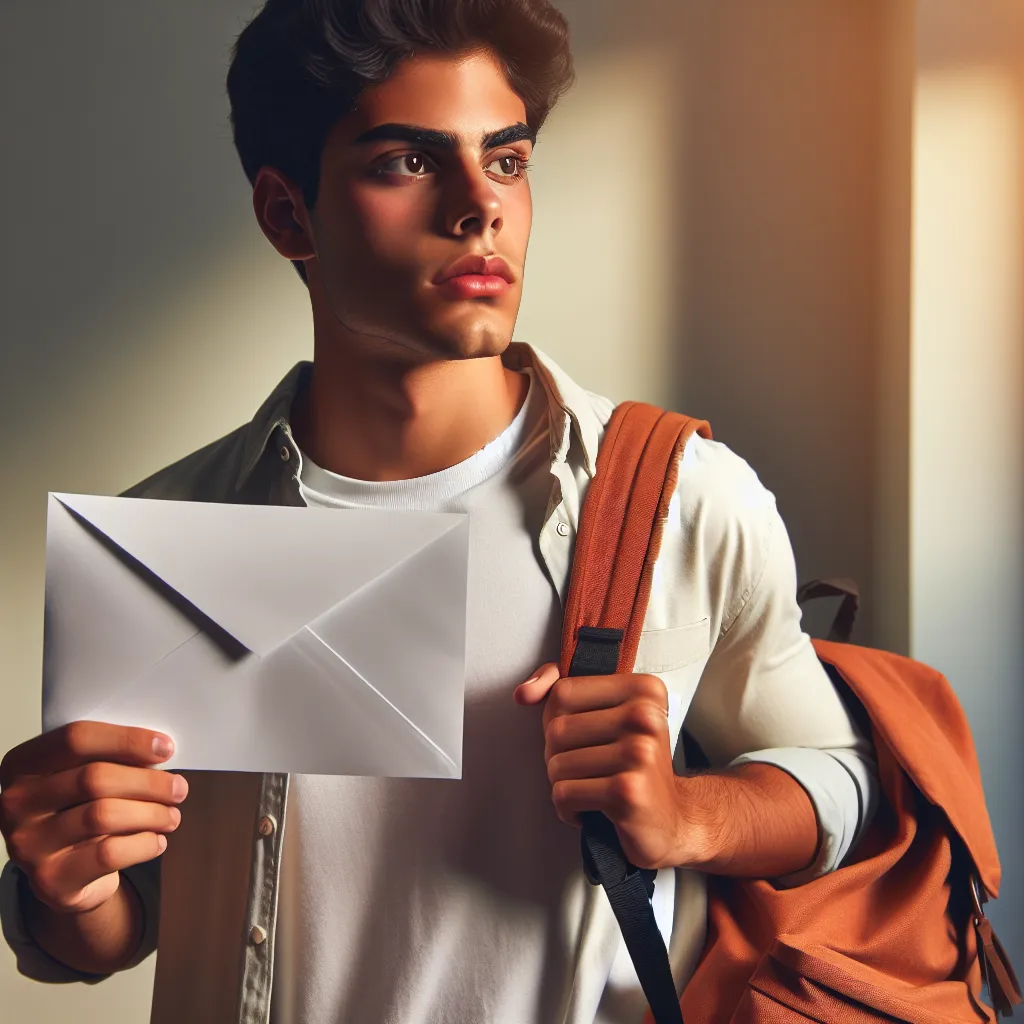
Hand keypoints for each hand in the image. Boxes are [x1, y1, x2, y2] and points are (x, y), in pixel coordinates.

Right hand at [0, 722, 186, 914]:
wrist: (62, 874)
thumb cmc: (79, 811)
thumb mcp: (80, 778)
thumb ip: (108, 758)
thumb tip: (161, 750)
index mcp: (24, 764)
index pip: (76, 739)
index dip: (127, 740)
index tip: (166, 748)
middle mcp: (17, 803)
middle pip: (94, 778)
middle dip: (148, 782)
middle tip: (178, 788)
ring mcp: (28, 844)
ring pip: (104, 815)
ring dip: (151, 813)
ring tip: (172, 815)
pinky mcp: (50, 879)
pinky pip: (108, 854)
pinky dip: (143, 844)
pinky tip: (156, 840)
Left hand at [515, 664, 694, 870]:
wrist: (674, 820)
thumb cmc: (633, 765)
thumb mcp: (608, 715)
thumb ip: (562, 690)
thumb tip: (523, 693)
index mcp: (643, 690)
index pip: (564, 691)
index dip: (556, 718)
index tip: (578, 737)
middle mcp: (645, 717)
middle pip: (556, 730)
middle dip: (558, 756)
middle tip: (585, 770)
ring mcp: (638, 754)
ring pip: (556, 764)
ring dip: (563, 784)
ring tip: (589, 788)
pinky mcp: (626, 792)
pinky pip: (564, 794)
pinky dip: (567, 808)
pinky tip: (589, 809)